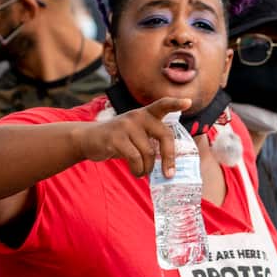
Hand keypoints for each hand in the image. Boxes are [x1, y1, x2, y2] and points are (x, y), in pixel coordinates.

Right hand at [72, 97, 190, 177]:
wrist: (88, 139)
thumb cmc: (117, 140)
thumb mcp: (134, 133)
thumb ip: (150, 139)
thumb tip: (169, 166)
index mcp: (145, 114)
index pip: (162, 105)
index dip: (175, 103)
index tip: (188, 102)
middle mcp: (137, 116)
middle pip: (164, 136)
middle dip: (170, 157)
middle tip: (169, 174)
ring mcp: (126, 125)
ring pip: (149, 152)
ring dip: (148, 168)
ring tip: (142, 171)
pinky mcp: (116, 138)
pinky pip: (135, 159)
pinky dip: (138, 170)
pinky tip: (135, 171)